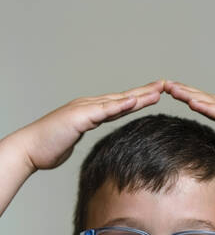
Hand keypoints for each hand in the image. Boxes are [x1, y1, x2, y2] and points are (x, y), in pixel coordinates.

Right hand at [14, 80, 163, 172]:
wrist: (30, 149)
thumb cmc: (49, 147)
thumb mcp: (74, 140)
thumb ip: (85, 135)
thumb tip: (94, 141)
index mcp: (90, 112)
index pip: (119, 104)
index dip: (138, 99)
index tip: (155, 95)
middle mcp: (89, 106)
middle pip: (123, 98)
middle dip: (145, 92)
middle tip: (165, 85)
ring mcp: (85, 109)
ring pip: (117, 101)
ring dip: (139, 95)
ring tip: (158, 90)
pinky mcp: (80, 117)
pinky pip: (104, 110)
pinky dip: (120, 105)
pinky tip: (134, 101)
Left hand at [165, 81, 214, 182]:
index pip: (209, 103)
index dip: (190, 96)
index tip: (172, 93)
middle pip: (207, 97)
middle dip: (185, 90)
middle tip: (165, 84)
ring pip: (212, 101)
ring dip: (191, 94)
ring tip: (172, 89)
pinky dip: (207, 107)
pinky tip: (193, 102)